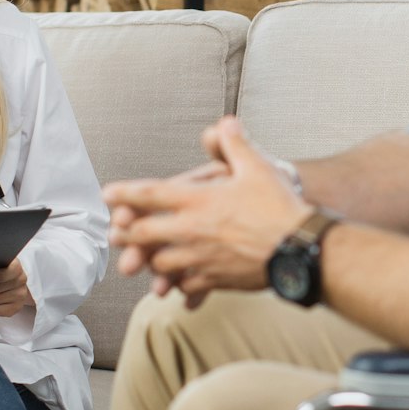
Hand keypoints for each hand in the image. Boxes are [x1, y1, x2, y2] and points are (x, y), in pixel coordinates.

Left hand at [105, 116, 312, 305]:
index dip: (124, 194)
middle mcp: (193, 231)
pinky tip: (179, 286)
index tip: (108, 195)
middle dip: (127, 234)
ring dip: (151, 262)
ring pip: (161, 264)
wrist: (300, 248)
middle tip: (115, 233)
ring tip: (145, 261)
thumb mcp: (257, 167)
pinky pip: (186, 286)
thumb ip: (235, 145)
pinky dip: (180, 286)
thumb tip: (225, 123)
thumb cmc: (280, 207)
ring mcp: (201, 258)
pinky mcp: (215, 279)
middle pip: (144, 234)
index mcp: (198, 201)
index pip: (150, 195)